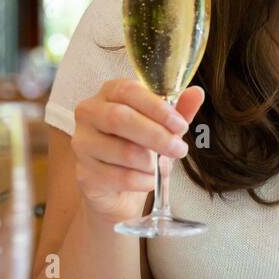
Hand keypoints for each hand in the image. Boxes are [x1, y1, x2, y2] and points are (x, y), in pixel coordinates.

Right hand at [71, 80, 204, 222]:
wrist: (119, 187)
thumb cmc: (141, 146)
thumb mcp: (163, 126)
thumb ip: (178, 110)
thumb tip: (197, 93)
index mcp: (109, 93)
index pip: (129, 91)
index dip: (157, 108)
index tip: (180, 126)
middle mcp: (89, 113)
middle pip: (119, 118)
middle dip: (156, 136)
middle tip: (179, 149)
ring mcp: (82, 143)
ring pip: (120, 150)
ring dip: (150, 162)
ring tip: (161, 167)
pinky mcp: (83, 173)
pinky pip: (117, 177)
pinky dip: (141, 181)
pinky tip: (149, 180)